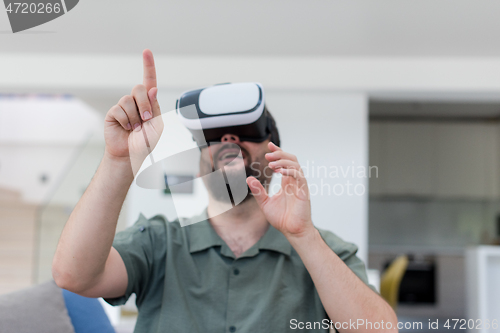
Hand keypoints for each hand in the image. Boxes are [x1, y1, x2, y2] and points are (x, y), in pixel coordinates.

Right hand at [103, 49, 163, 172]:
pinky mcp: (113, 112)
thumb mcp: (157, 125)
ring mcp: (124, 106)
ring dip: (135, 117)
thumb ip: (155, 107)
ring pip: (128, 99)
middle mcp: (136, 102)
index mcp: (149, 103)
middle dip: (145, 105)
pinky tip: (126, 128)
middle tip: (146, 120)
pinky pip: (119, 109)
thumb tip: (152, 89)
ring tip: (135, 128)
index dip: (148, 66)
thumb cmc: (145, 141)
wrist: (131, 155)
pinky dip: (125, 121)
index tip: (146, 52)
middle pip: (139, 88)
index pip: (149, 81)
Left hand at [246, 142, 314, 237]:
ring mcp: (300, 185)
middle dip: (280, 154)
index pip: (284, 162)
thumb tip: (248, 179)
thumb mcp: (265, 203)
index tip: (269, 145)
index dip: (278, 152)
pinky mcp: (303, 191)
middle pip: (291, 159)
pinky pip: (299, 176)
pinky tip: (280, 171)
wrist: (292, 232)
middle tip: (267, 155)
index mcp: (287, 183)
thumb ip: (258, 191)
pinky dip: (290, 171)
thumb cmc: (281, 219)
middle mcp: (294, 182)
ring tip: (271, 164)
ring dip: (283, 161)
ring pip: (295, 165)